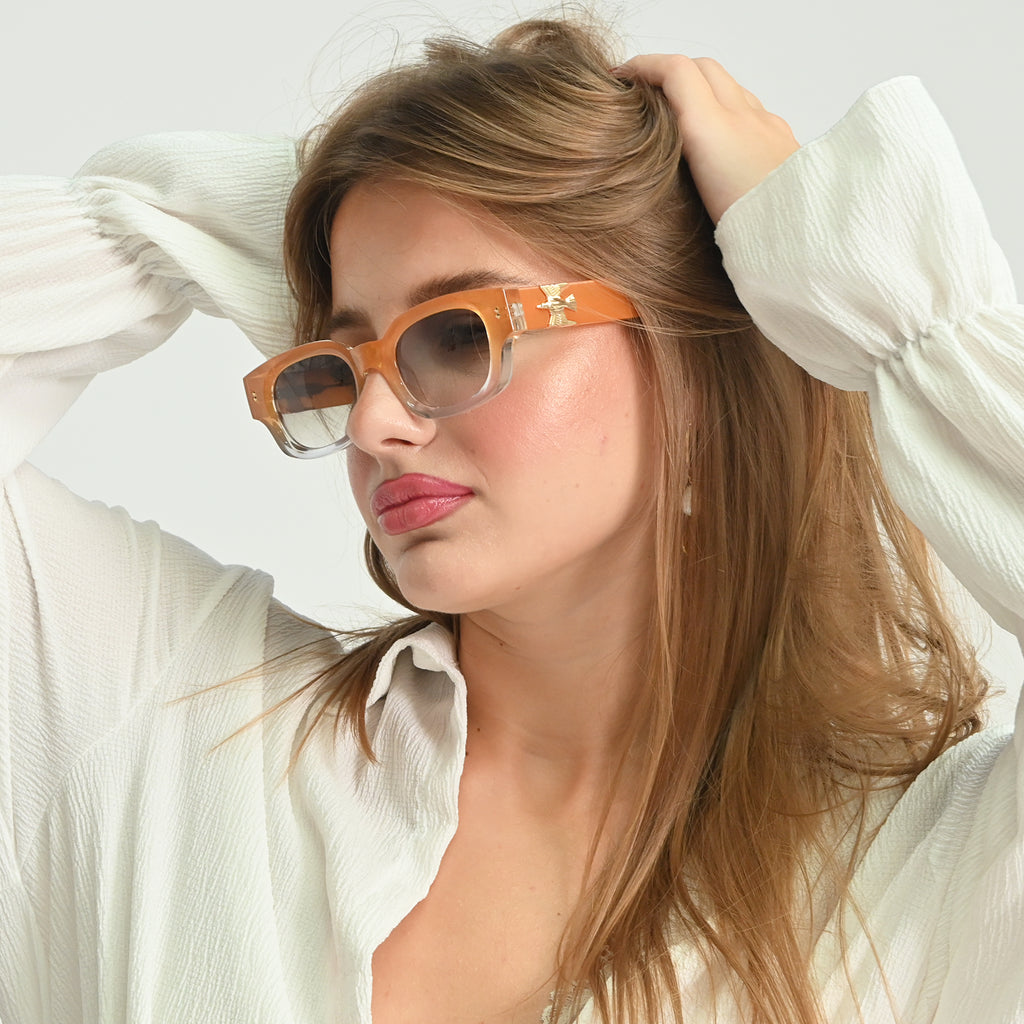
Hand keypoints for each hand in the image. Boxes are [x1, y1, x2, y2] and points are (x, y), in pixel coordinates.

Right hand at [616, 55, 799, 223]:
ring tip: (684, 118)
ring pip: (730, 87)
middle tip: (649, 92)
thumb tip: (648, 159)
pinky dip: (729, 111)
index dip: (643, 66)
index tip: (623, 76)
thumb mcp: (689, 202)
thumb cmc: (748, 232)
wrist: (802, 241)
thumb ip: (669, 165)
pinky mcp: (784, 140)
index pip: (675, 71)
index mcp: (713, 128)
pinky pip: (753, 109)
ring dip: (702, 90)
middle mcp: (742, 117)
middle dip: (671, 72)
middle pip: (703, 68)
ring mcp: (768, 125)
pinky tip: (722, 141)